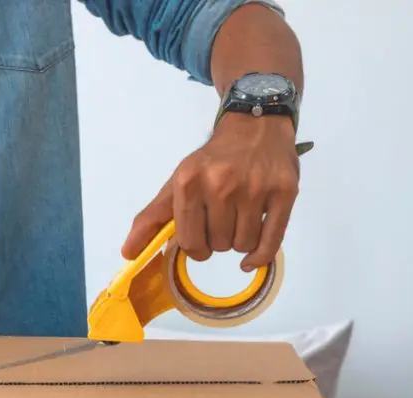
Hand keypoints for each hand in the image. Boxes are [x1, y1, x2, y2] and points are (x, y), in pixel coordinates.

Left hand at [124, 114, 300, 271]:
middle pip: (218, 245)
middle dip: (218, 240)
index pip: (190, 242)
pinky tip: (251, 257)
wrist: (255, 126)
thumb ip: (152, 218)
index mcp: (190, 182)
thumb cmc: (213, 160)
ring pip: (242, 245)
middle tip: (223, 219)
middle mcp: (221, 183)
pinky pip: (270, 243)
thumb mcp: (178, 182)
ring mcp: (255, 188)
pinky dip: (259, 257)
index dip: (195, 247)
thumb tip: (128, 253)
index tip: (200, 236)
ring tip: (239, 219)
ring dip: (239, 242)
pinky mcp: (284, 192)